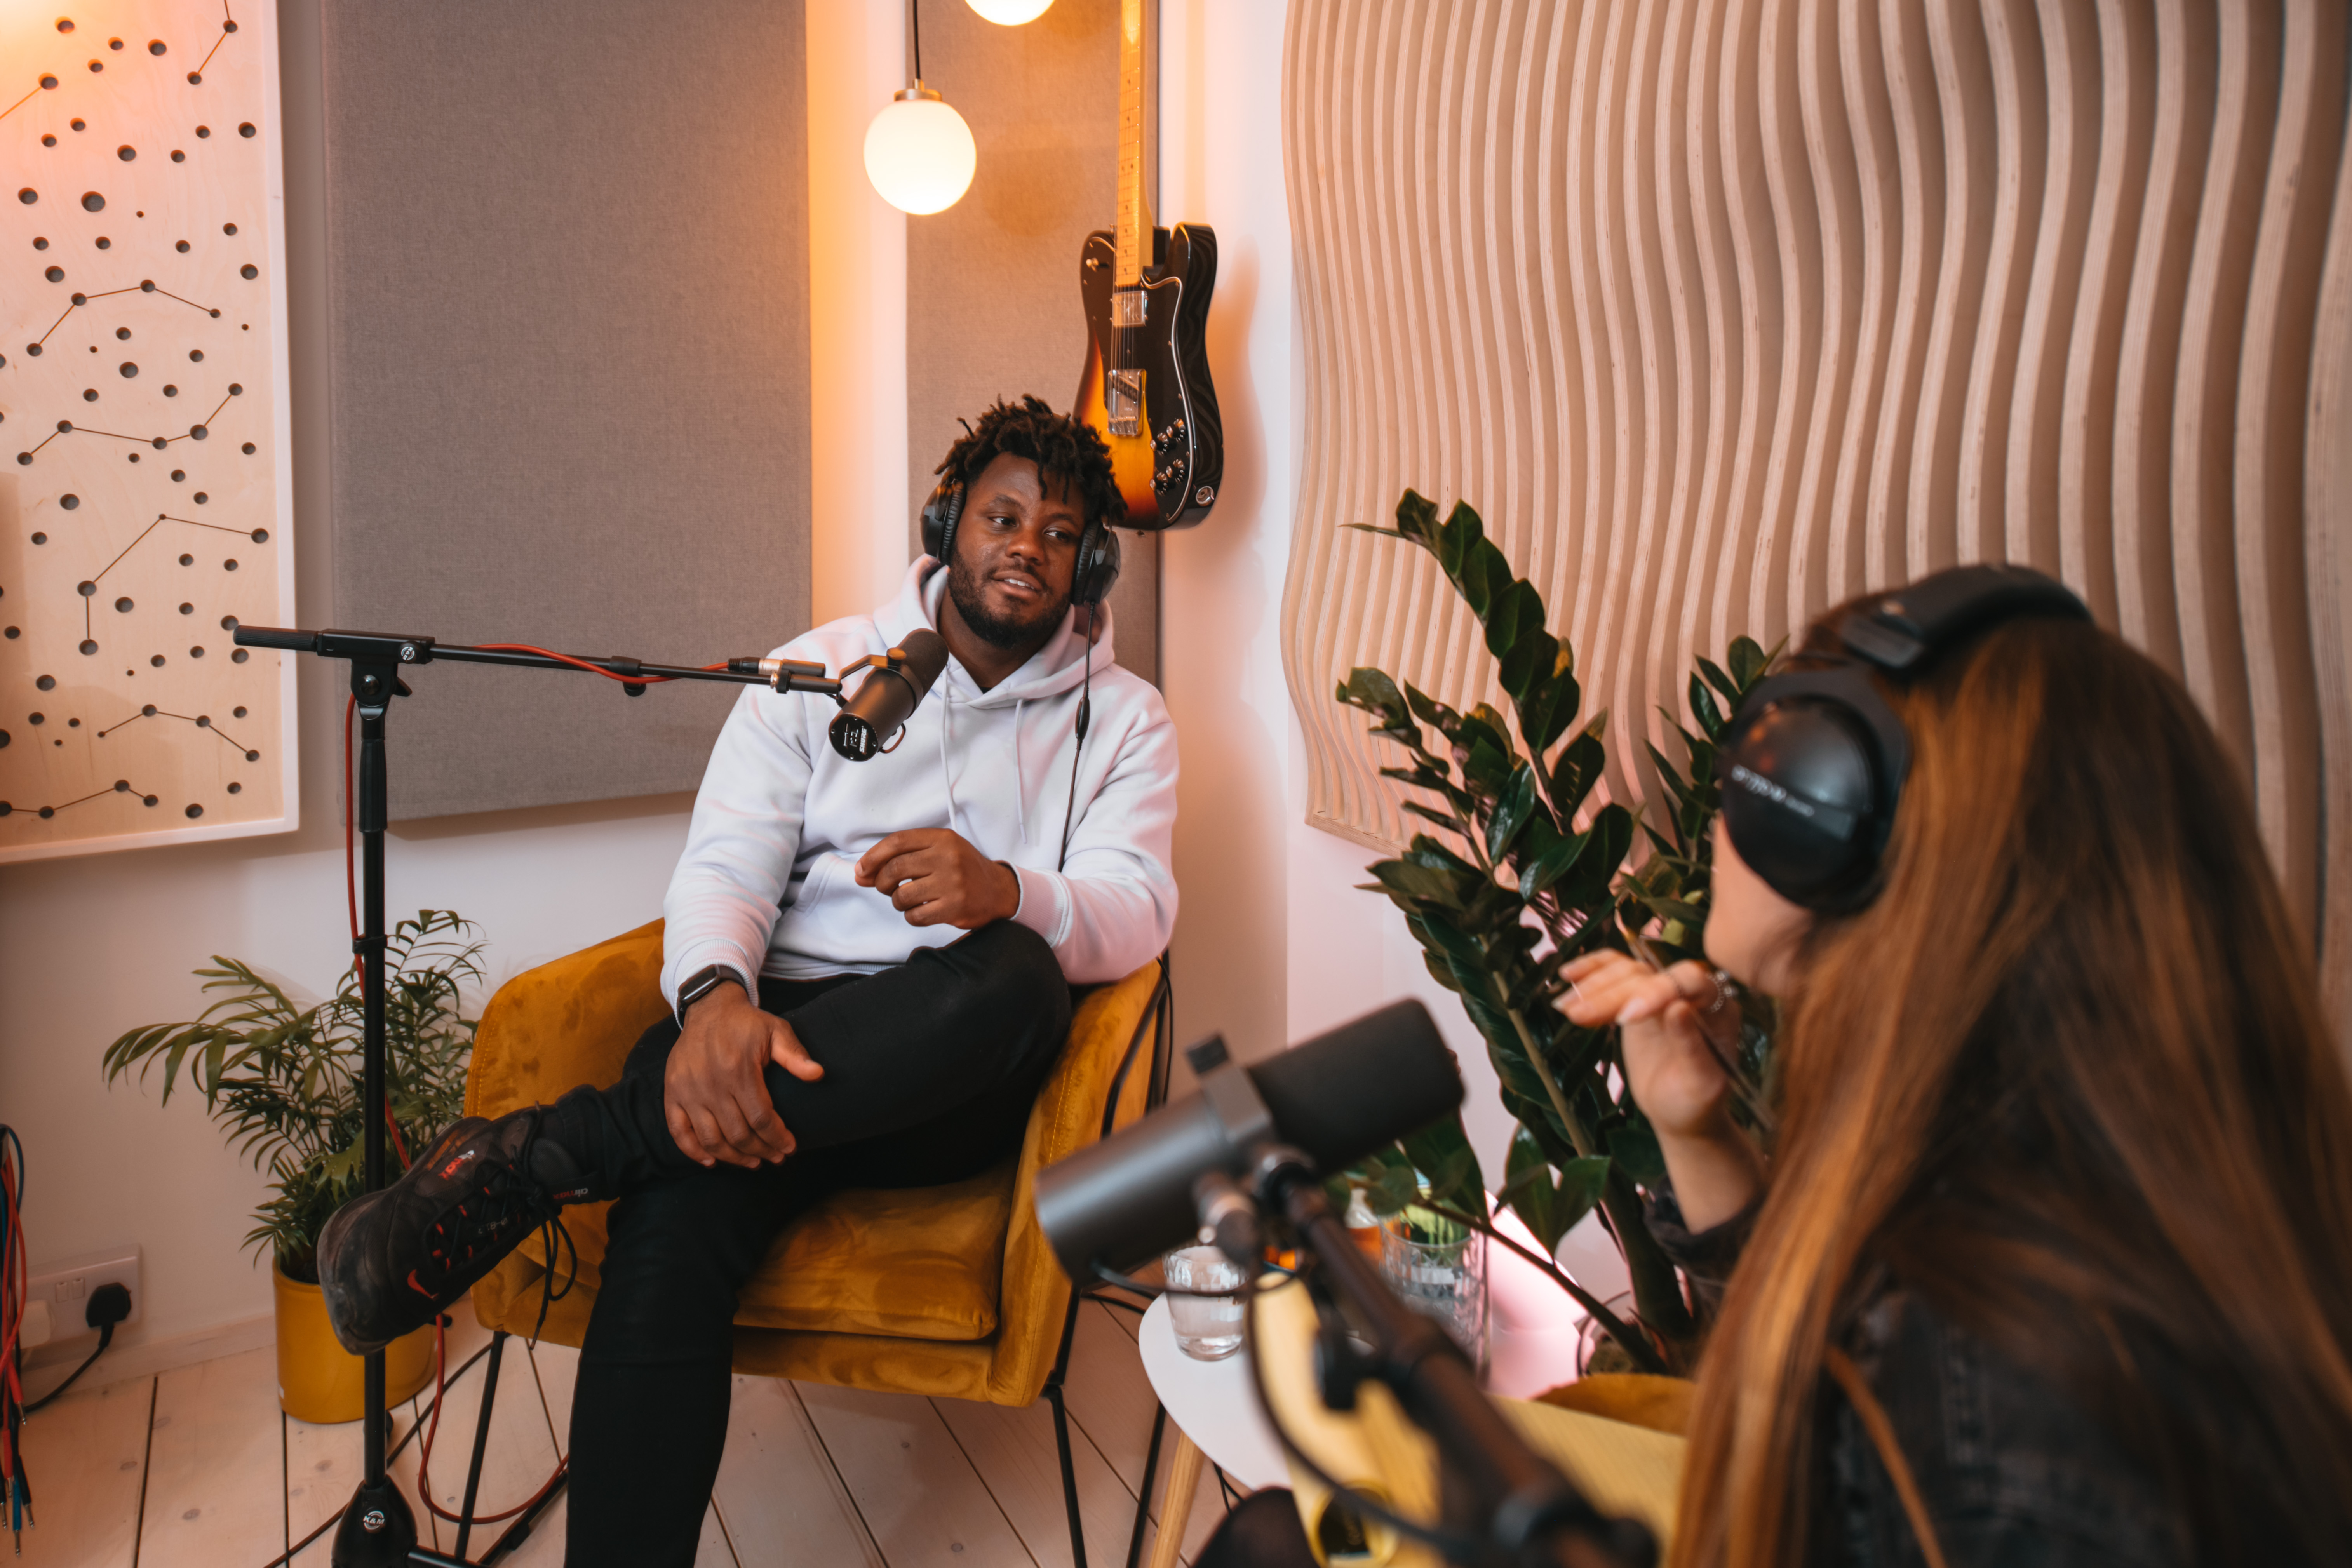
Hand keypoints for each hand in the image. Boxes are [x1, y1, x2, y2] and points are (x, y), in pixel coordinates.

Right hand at [663, 984, 824, 1167]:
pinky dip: (693, 1151)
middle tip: (776, 1158)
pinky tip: (711, 1161)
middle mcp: (710, 1084)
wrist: (709, 1008)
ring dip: (733, 1157)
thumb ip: (795, 1056)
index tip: (789, 1148)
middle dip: (761, 1151)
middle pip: (738, 1133)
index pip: (761, 1118)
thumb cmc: (747, 1024)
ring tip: (752, 1162)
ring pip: (710, 1139)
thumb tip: (818, 1075)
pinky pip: (678, 1131)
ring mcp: (687, 1090)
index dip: (777, 1138)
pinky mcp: (672, 1093)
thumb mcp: (776, 1031)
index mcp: (738, 1070)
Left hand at [854, 829, 1020, 929]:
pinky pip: (916, 916)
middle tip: (885, 888)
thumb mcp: (937, 854)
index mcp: (942, 839)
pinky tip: (921, 911)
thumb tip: (862, 875)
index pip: (897, 842)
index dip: (873, 857)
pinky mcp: (954, 907)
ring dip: (897, 902)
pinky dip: (911, 916)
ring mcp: (952, 883)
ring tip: (908, 900)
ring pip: (902, 895)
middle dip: (881, 882)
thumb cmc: (962, 870)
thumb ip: (901, 859)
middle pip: (895, 868)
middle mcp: (948, 857)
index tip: (862, 870)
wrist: (998, 891)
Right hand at [1560, 952, 1742, 1138]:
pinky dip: (1590, 972)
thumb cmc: (1696, 1103)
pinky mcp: (1635, 998)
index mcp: (1716, 1007)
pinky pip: (1613, 973)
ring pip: (1625, 972)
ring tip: (1565, 1008)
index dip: (1655, 991)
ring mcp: (1659, 993)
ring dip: (1593, 986)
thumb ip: (1692, 1045)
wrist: (1679, 1112)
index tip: (1625, 1018)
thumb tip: (1677, 1007)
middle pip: (1646, 976)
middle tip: (1578, 1016)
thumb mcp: (1700, 1084)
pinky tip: (1568, 977)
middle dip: (1610, 994)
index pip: (1688, 981)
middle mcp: (1688, 992)